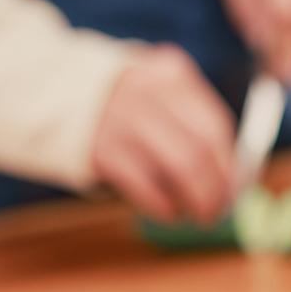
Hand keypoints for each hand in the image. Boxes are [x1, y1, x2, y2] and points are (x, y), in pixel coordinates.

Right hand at [91, 45, 235, 223]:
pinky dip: (164, 206)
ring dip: (198, 200)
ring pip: (181, 167)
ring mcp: (122, 118)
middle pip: (201, 149)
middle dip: (218, 189)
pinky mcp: (100, 148)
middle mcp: (149, 91)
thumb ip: (195, 126)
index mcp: (171, 74)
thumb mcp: (161, 96)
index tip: (235, 189)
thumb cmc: (127, 105)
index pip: (216, 125)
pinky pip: (145, 185)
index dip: (230, 165)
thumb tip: (234, 180)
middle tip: (220, 211)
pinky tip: (170, 214)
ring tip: (201, 217)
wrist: (55, 92)